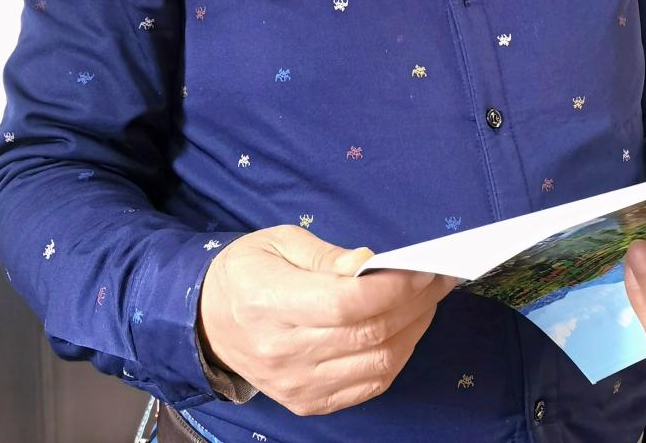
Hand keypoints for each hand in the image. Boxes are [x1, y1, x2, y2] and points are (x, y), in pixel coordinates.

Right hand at [198, 225, 457, 415]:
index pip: (347, 303)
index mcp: (271, 302)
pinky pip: (366, 387)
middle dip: (416, 304)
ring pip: (375, 365)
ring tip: (430, 301)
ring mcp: (296, 384)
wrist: (204, 322)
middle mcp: (284, 350)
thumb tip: (371, 264)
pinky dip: (395, 359)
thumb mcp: (278, 242)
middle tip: (440, 278)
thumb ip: (326, 255)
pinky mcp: (306, 402)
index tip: (424, 266)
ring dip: (414, 332)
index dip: (394, 286)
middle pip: (368, 335)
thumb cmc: (245, 272)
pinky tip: (406, 330)